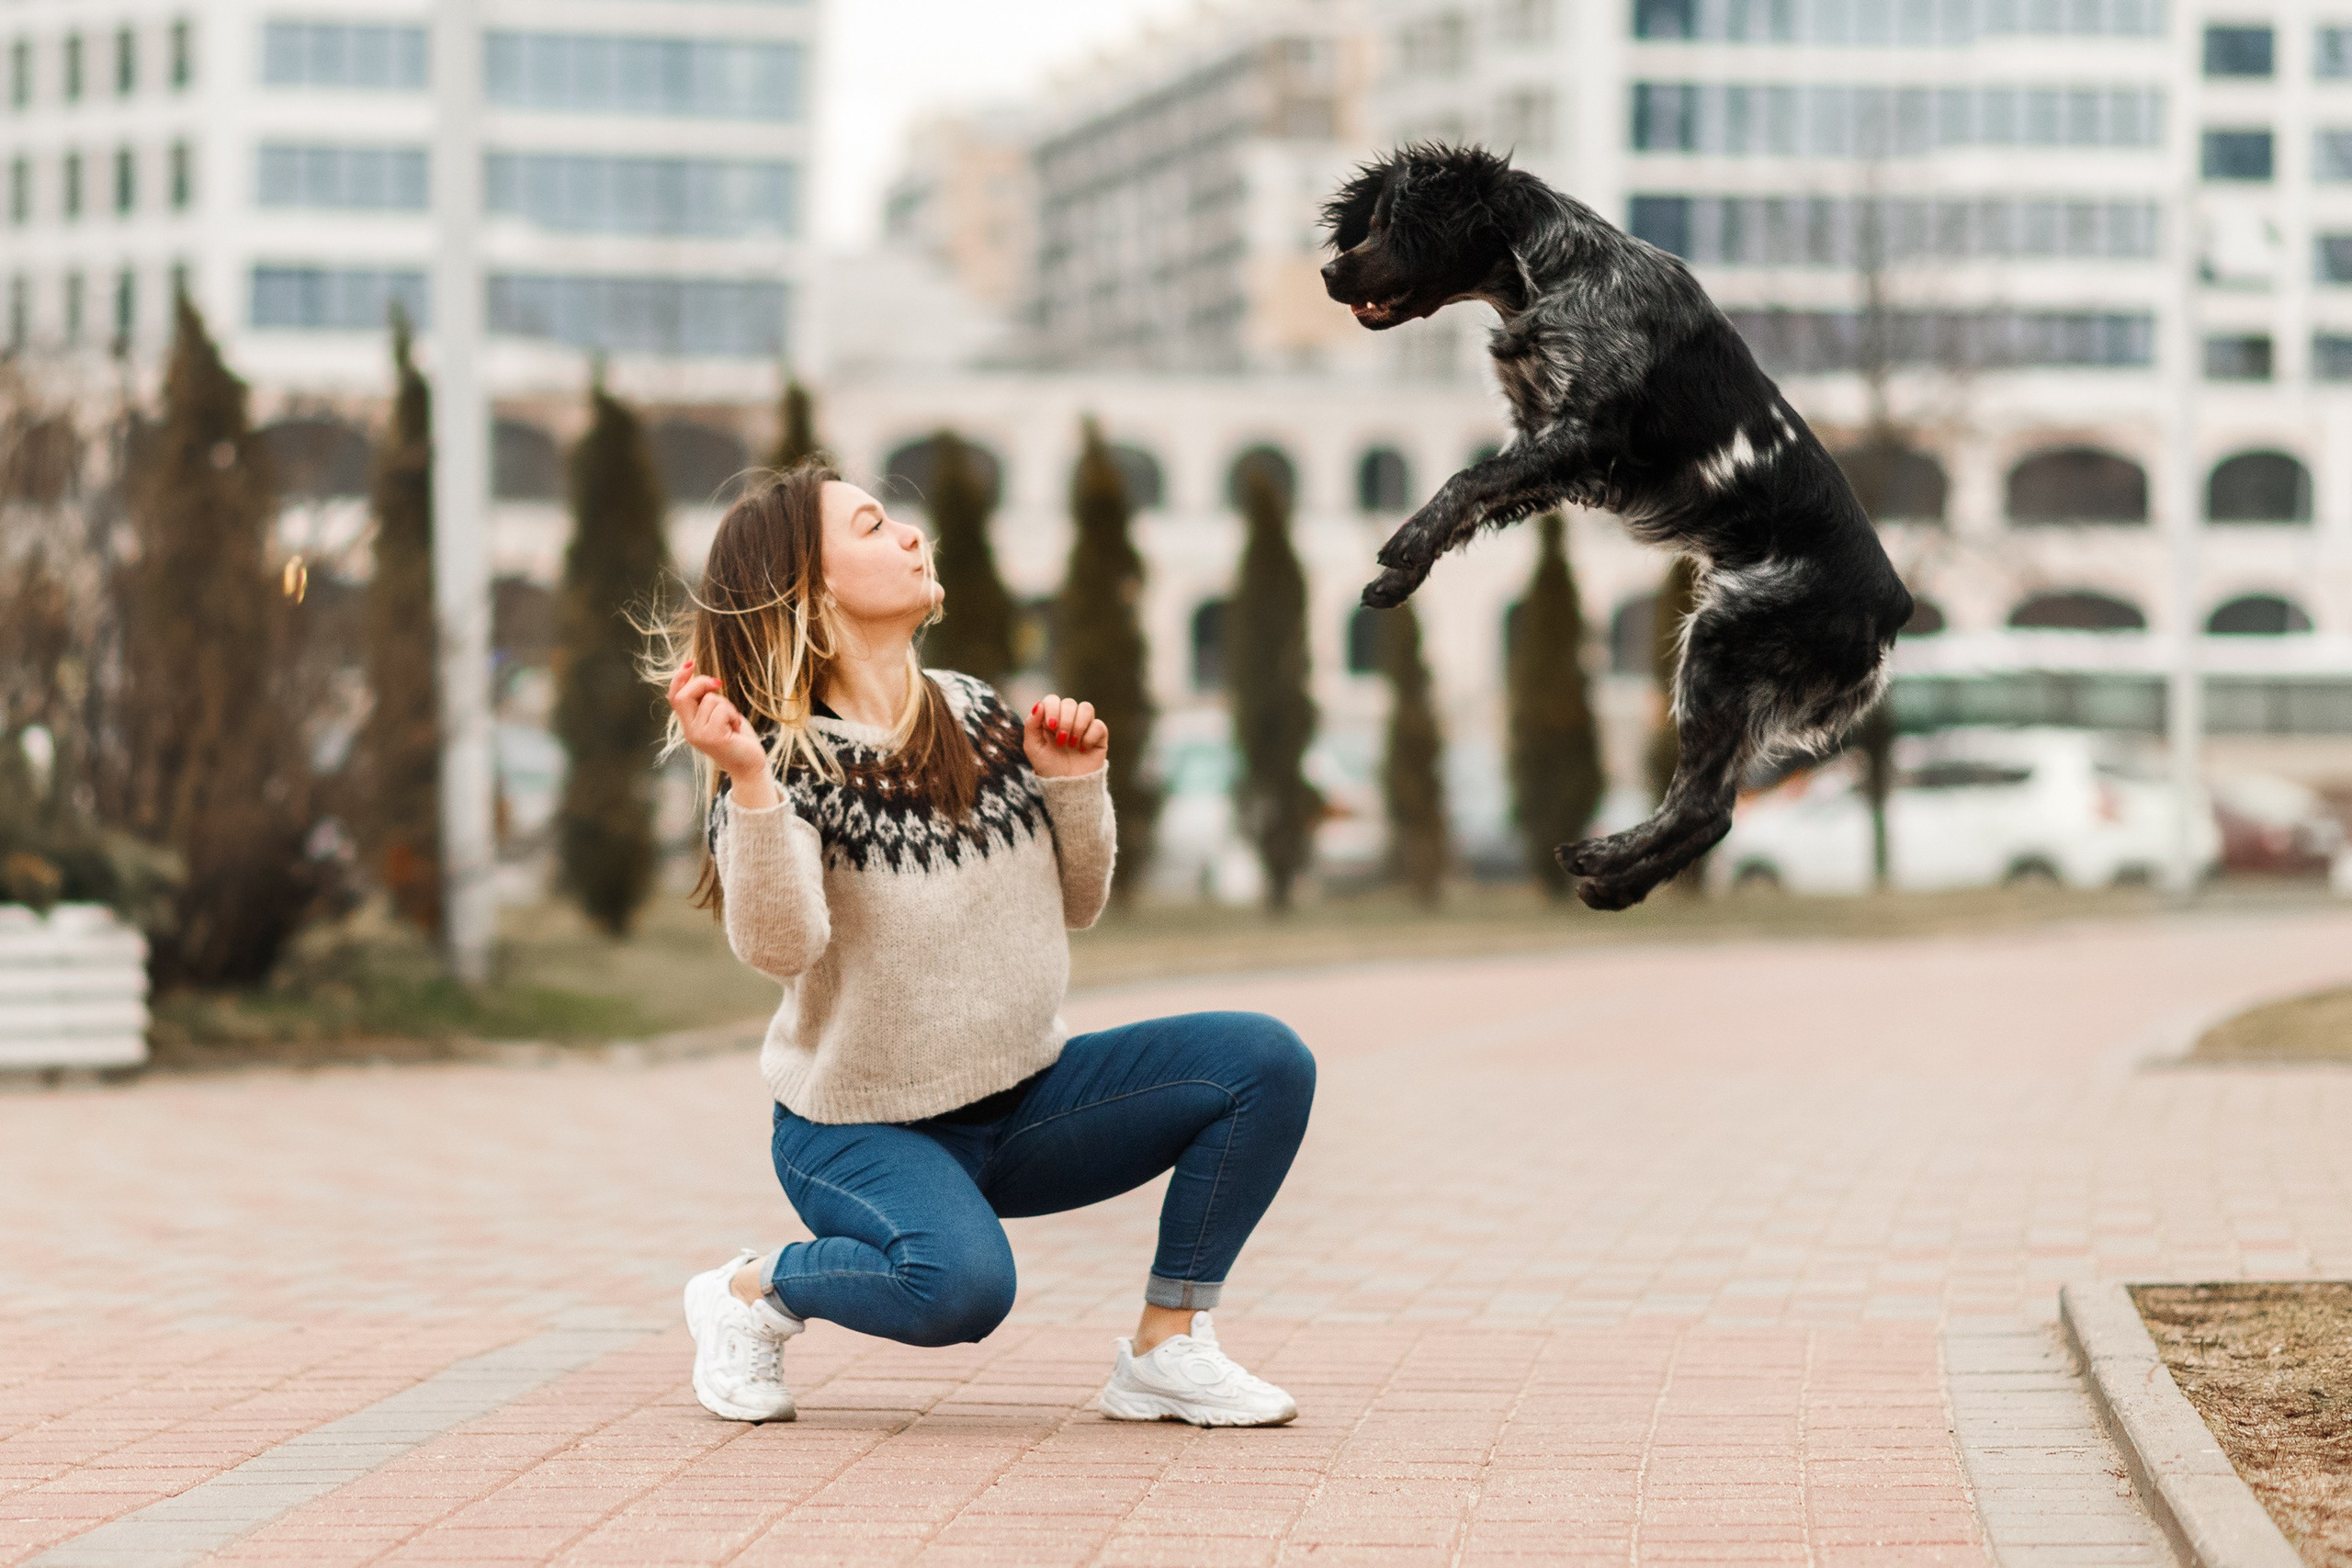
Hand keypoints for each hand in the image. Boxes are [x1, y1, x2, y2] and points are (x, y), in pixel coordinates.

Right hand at [667, 660, 774, 804]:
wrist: (750, 765)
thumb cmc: (738, 738)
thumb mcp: (719, 716)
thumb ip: (708, 702)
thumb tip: (705, 681)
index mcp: (689, 724)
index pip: (674, 698)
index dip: (679, 679)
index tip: (691, 663)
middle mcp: (690, 731)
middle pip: (683, 696)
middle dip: (701, 683)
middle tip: (719, 685)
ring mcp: (699, 735)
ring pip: (709, 700)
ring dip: (726, 704)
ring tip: (732, 721)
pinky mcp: (712, 738)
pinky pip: (720, 710)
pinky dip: (732, 714)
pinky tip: (735, 727)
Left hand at [1024, 694, 1107, 778]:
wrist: (1068, 787)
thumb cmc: (1048, 767)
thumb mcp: (1033, 748)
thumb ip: (1031, 725)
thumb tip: (1039, 704)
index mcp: (1050, 719)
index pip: (1052, 699)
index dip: (1052, 709)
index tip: (1051, 726)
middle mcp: (1068, 719)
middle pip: (1069, 702)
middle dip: (1065, 721)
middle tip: (1061, 740)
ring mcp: (1084, 726)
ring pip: (1086, 707)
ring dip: (1078, 725)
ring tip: (1072, 743)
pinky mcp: (1099, 735)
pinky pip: (1099, 724)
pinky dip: (1090, 736)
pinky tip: (1083, 749)